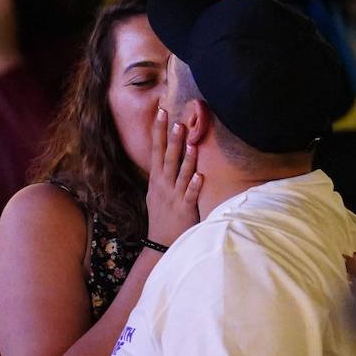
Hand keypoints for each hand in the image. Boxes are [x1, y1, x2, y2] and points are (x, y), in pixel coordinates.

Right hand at [145, 108, 201, 245]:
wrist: (159, 242)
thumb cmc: (161, 215)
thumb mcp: (155, 191)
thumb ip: (161, 173)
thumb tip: (164, 152)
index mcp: (156, 179)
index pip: (156, 149)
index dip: (158, 131)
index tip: (161, 112)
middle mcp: (164, 185)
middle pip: (167, 158)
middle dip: (171, 139)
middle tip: (176, 120)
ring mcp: (174, 196)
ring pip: (180, 174)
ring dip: (185, 159)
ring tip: (190, 143)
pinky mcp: (185, 209)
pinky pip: (190, 195)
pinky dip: (194, 186)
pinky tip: (199, 176)